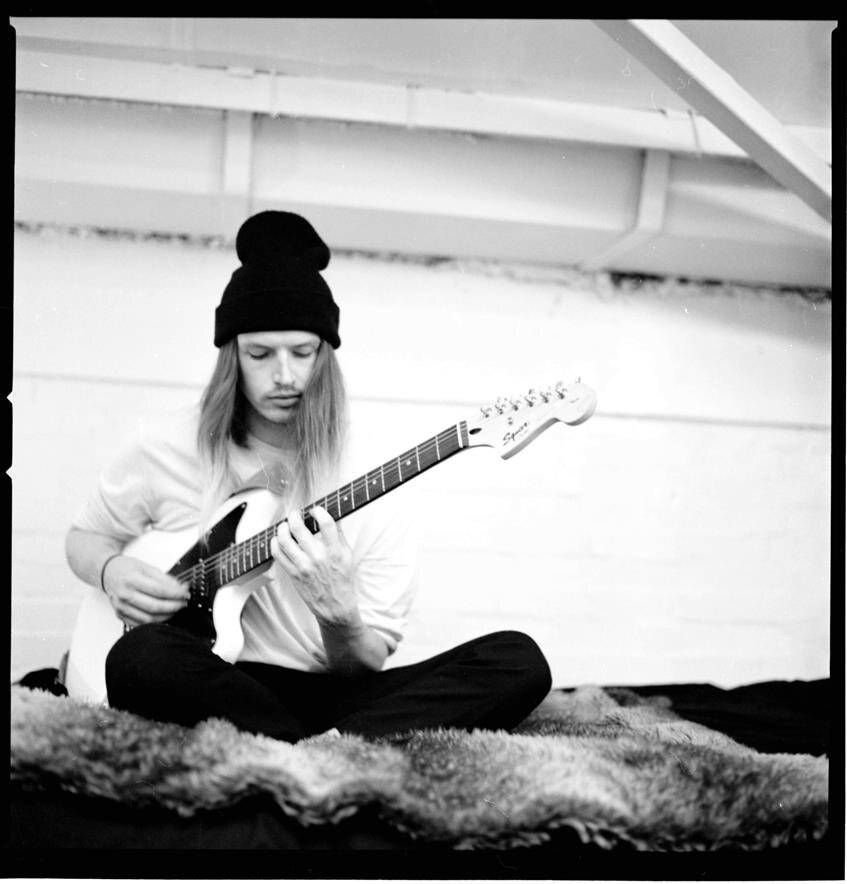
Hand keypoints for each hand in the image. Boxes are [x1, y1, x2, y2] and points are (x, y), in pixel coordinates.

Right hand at [101, 554, 189, 627]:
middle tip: (184, 602)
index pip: (159, 590)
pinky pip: (140, 623)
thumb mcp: (146, 567)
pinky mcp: (120, 614)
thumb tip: (180, 588)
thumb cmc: (126, 568)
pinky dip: (154, 622)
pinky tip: (163, 615)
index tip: (186, 593)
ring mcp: (120, 607)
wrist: (106, 572)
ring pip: (148, 618)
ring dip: (166, 615)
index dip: (176, 594)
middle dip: (174, 606)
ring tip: (176, 609)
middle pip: (155, 606)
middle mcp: (124, 595)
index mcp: (131, 580)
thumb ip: (164, 578)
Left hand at [271, 506, 357, 625]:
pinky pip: (278, 554)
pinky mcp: (293, 574)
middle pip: (299, 528)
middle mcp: (317, 557)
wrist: (335, 606)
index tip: (315, 510)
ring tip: (285, 525)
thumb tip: (329, 518)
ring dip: (282, 528)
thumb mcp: (347, 556)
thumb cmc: (342, 580)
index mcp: (334, 551)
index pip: (326, 523)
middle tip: (295, 514)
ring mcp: (303, 566)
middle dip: (295, 516)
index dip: (318, 511)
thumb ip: (338, 536)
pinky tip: (278, 539)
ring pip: (284, 539)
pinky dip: (275, 543)